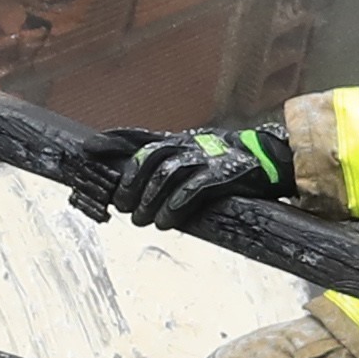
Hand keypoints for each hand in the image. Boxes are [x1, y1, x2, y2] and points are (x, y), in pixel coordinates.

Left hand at [99, 123, 287, 229]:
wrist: (270, 160)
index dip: (113, 141)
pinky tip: (167, 221)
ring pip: (168, 175)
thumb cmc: (225, 164)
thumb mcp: (193, 157)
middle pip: (150, 158)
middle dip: (130, 182)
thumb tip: (130, 183)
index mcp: (178, 141)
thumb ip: (165, 165)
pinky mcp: (223, 175)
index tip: (88, 149)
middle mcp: (188, 145)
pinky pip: (194, 189)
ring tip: (141, 221)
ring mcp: (206, 158)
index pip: (140, 137)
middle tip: (120, 206)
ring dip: (149, 200)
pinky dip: (176, 205)